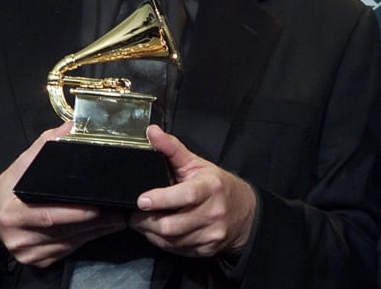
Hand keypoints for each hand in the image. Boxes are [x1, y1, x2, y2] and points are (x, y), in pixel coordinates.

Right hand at [0, 122, 128, 267]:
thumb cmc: (10, 190)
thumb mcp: (22, 166)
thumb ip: (46, 145)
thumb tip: (72, 126)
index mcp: (12, 213)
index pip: (48, 215)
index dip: (74, 213)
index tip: (98, 206)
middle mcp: (19, 237)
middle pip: (63, 231)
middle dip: (94, 223)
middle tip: (119, 212)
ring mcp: (28, 252)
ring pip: (69, 243)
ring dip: (96, 232)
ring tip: (118, 219)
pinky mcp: (37, 261)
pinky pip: (66, 251)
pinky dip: (86, 240)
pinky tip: (101, 230)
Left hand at [129, 125, 256, 257]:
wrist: (245, 212)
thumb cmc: (217, 185)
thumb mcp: (197, 163)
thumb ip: (172, 148)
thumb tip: (151, 131)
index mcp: (210, 187)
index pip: (185, 195)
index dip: (162, 199)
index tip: (142, 200)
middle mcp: (213, 212)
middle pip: (173, 225)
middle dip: (147, 222)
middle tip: (135, 216)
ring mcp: (211, 233)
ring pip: (171, 241)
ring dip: (151, 233)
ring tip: (145, 223)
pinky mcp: (207, 249)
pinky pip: (177, 250)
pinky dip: (164, 242)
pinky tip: (160, 232)